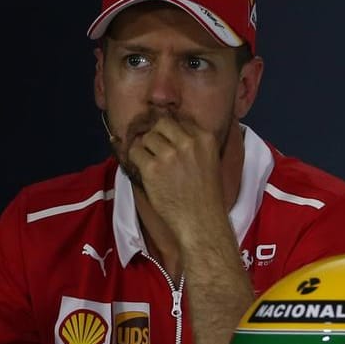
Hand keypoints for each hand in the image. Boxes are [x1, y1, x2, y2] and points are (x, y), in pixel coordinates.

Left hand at [129, 114, 226, 243]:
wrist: (202, 222)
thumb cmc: (206, 197)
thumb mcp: (210, 162)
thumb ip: (194, 144)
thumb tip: (170, 133)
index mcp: (205, 139)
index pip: (179, 120)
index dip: (171, 132)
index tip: (169, 143)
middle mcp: (188, 143)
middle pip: (161, 124)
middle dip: (156, 136)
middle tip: (157, 152)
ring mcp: (169, 155)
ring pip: (145, 138)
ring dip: (145, 150)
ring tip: (153, 166)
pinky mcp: (152, 168)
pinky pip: (134, 153)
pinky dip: (136, 161)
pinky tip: (146, 173)